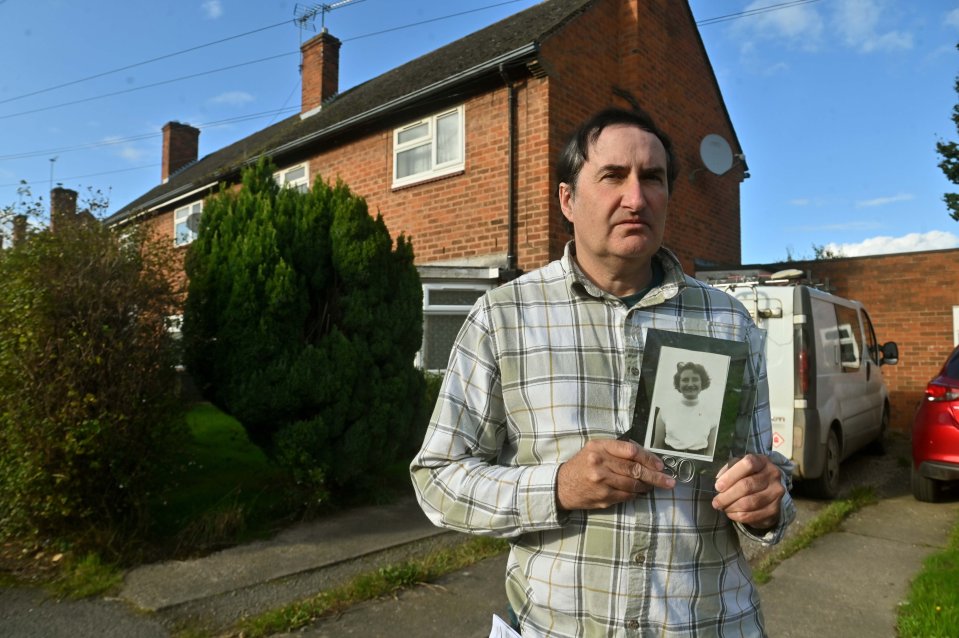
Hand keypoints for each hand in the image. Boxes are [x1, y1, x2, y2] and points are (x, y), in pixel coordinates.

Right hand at [556, 439, 675, 510]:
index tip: (660, 464)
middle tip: (669, 481)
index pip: (630, 451)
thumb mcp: (595, 449)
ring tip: (655, 486)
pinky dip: (636, 494)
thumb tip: (644, 455)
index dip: (649, 458)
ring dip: (647, 486)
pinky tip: (640, 492)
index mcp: (599, 447)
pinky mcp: (603, 497)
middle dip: (656, 476)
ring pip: (633, 484)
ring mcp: (602, 482)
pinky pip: (627, 496)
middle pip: (635, 469)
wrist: (562, 486)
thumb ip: (616, 449)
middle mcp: (600, 463)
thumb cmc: (582, 465)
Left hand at [711, 454, 784, 528]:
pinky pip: (753, 515)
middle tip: (716, 502)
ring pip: (749, 502)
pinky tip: (731, 513)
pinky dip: (738, 516)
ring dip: (732, 507)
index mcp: (762, 461)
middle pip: (747, 485)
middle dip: (727, 496)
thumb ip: (729, 470)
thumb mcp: (738, 467)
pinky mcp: (775, 509)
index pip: (748, 464)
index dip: (730, 476)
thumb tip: (719, 482)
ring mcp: (776, 492)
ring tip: (722, 507)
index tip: (718, 487)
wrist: (767, 491)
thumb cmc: (748, 476)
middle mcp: (773, 475)